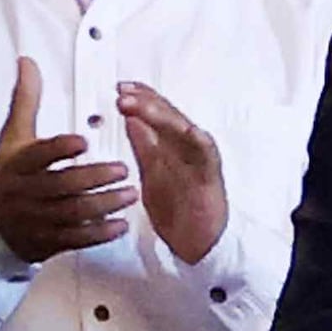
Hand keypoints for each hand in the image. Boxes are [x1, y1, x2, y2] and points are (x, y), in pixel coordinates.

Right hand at [0, 55, 136, 263]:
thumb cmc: (10, 173)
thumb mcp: (14, 136)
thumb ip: (26, 101)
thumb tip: (28, 62)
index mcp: (16, 165)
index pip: (37, 156)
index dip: (59, 148)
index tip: (83, 140)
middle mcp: (23, 193)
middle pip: (60, 186)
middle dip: (94, 178)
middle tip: (124, 168)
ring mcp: (34, 219)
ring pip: (71, 213)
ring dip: (104, 205)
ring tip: (131, 194)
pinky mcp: (46, 242)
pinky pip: (75, 239)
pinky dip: (99, 233)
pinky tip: (121, 224)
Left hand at [116, 80, 228, 265]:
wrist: (197, 243)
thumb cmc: (178, 209)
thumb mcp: (153, 171)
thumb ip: (144, 145)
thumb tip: (130, 120)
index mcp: (172, 147)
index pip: (158, 114)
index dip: (141, 99)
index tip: (121, 88)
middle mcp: (187, 149)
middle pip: (170, 116)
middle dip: (147, 102)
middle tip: (124, 92)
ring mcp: (200, 162)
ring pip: (185, 131)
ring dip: (164, 116)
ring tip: (140, 106)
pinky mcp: (210, 179)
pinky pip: (207, 158)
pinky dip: (200, 143)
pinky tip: (191, 131)